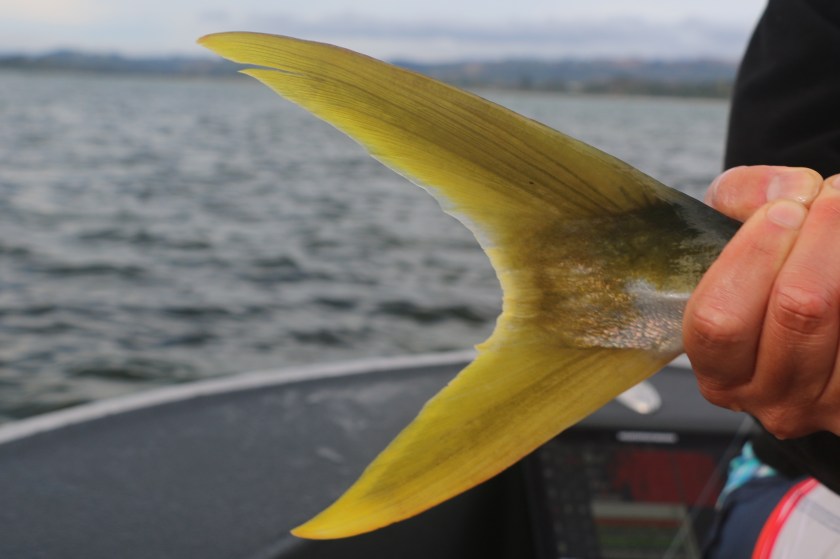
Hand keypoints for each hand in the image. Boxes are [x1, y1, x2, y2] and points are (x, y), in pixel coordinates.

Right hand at [684, 165, 839, 437]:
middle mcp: (773, 401)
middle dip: (821, 239)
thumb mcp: (732, 234)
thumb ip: (744, 196)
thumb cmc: (767, 276)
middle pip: (799, 311)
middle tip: (832, 197)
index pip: (720, 320)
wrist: (817, 310)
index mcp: (720, 372)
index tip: (782, 210)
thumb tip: (792, 193)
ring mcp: (831, 405)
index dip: (752, 256)